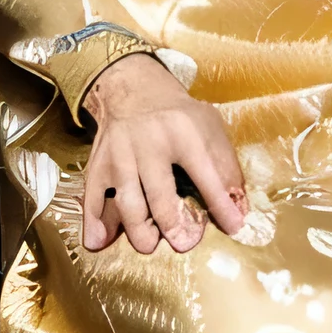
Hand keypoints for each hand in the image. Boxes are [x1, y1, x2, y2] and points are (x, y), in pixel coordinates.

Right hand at [81, 54, 247, 252]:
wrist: (134, 88)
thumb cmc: (180, 116)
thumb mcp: (212, 127)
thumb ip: (227, 167)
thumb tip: (238, 209)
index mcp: (185, 133)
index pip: (207, 176)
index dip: (222, 206)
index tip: (233, 227)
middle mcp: (149, 143)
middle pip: (160, 195)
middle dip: (174, 226)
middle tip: (184, 244)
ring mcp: (120, 155)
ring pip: (126, 200)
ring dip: (138, 229)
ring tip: (149, 244)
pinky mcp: (99, 162)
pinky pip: (93, 195)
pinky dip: (93, 221)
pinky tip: (96, 241)